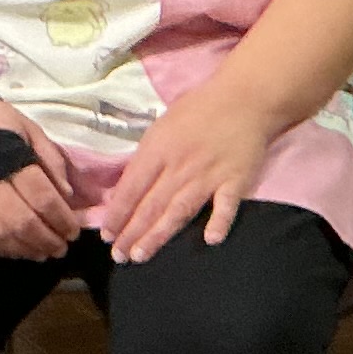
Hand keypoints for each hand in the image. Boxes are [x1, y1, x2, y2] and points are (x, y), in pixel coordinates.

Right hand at [0, 104, 79, 259]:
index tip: (73, 230)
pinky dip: (0, 249)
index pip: (42, 197)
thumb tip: (67, 194)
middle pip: (23, 221)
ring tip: (43, 253)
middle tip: (62, 247)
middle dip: (47, 239)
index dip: (61, 218)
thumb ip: (50, 159)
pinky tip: (17, 251)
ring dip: (26, 249)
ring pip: (1, 234)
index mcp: (10, 160)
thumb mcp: (29, 129)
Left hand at [97, 82, 276, 261]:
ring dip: (158, 235)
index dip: (118, 213)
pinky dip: (219, 222)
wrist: (245, 98)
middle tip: (119, 255)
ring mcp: (208, 175)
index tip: (107, 234)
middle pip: (151, 205)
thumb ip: (147, 157)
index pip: (132, 187)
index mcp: (159, 149)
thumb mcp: (163, 125)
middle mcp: (180, 166)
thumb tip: (128, 188)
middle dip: (132, 232)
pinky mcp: (235, 181)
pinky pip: (226, 206)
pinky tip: (211, 240)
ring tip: (141, 255)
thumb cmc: (200, 109)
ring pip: (179, 210)